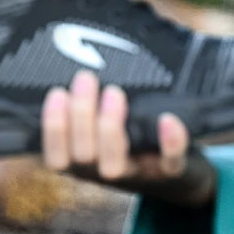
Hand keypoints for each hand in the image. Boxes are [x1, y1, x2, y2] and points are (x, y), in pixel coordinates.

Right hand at [41, 70, 216, 206]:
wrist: (179, 174)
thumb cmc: (133, 140)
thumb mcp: (105, 129)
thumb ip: (89, 109)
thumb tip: (71, 58)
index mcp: (85, 163)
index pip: (56, 157)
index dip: (53, 127)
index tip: (57, 92)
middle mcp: (106, 174)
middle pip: (83, 156)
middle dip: (81, 115)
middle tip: (86, 77)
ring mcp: (139, 175)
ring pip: (114, 165)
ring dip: (110, 128)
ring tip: (114, 92)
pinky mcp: (172, 173)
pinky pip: (170, 163)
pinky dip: (169, 142)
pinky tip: (168, 119)